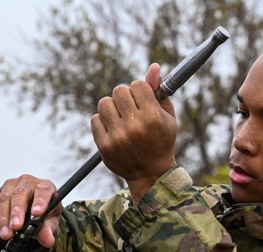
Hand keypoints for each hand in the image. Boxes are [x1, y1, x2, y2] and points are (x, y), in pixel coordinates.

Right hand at [0, 174, 61, 248]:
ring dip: (5, 218)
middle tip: (17, 226)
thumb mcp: (49, 222)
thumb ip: (48, 230)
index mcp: (45, 186)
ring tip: (7, 233)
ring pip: (5, 198)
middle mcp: (28, 182)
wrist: (29, 211)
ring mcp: (12, 186)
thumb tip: (48, 240)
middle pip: (21, 193)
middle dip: (17, 211)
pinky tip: (3, 229)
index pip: (43, 190)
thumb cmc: (42, 212)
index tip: (37, 214)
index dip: (40, 201)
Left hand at [91, 63, 177, 200]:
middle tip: (130, 109)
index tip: (142, 100)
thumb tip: (153, 66)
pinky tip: (112, 129)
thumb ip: (159, 91)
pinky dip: (102, 121)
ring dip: (111, 107)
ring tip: (120, 118)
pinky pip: (95, 119)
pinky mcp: (104, 146)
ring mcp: (118, 137)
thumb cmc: (161, 140)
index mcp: (152, 117)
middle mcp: (135, 126)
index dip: (139, 90)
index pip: (137, 85)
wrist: (150, 173)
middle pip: (119, 90)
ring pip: (104, 103)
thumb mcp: (166, 116)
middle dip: (124, 96)